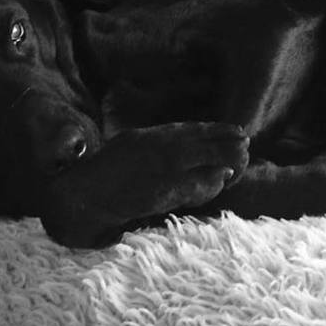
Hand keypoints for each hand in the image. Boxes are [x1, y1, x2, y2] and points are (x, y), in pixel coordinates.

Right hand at [39, 121, 249, 247]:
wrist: (80, 196)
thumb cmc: (101, 178)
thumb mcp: (126, 152)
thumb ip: (152, 149)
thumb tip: (180, 148)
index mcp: (141, 138)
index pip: (183, 130)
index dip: (210, 130)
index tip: (232, 129)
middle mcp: (150, 149)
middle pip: (195, 142)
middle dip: (222, 141)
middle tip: (245, 141)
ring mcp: (154, 169)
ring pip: (197, 161)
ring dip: (221, 160)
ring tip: (241, 159)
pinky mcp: (157, 191)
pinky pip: (191, 186)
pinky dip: (208, 182)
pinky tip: (223, 179)